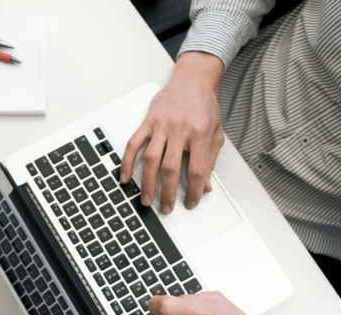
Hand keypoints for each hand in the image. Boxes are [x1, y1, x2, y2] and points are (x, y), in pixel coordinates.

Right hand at [121, 52, 224, 213]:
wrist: (192, 80)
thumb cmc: (204, 106)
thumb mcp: (215, 133)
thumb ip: (210, 160)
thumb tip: (206, 186)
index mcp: (200, 133)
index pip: (197, 169)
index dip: (194, 190)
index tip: (191, 202)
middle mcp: (179, 129)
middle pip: (171, 168)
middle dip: (168, 192)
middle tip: (166, 208)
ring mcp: (161, 126)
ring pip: (151, 159)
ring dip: (147, 183)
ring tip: (146, 199)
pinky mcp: (148, 122)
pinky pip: (133, 144)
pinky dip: (127, 162)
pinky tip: (125, 177)